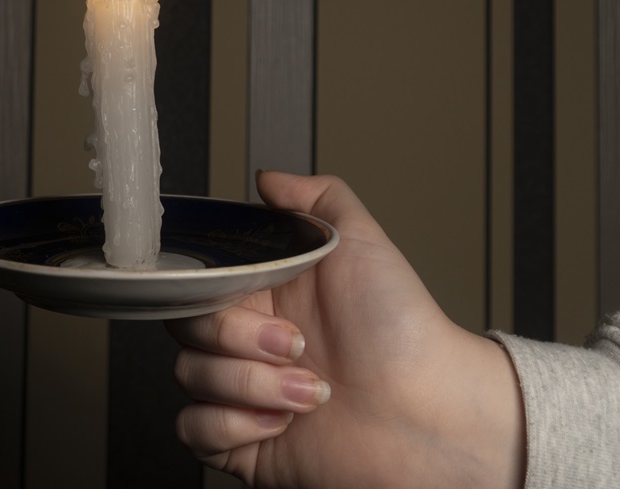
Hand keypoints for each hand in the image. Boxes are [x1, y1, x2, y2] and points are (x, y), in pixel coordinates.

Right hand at [166, 171, 525, 488]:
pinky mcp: (245, 441)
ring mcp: (245, 392)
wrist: (431, 415)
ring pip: (190, 377)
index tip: (246, 291)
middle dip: (241, 338)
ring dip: (252, 385)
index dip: (212, 287)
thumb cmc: (405, 334)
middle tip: (298, 344)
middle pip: (188, 328)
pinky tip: (281, 421)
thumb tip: (269, 179)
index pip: (200, 281)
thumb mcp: (362, 243)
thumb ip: (316, 197)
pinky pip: (195, 429)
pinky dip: (234, 425)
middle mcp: (251, 342)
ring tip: (310, 390)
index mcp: (268, 293)